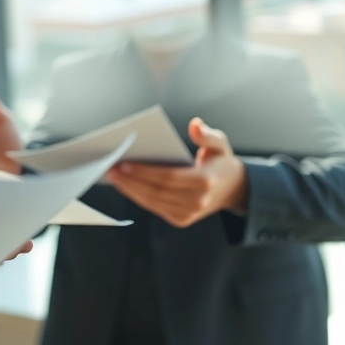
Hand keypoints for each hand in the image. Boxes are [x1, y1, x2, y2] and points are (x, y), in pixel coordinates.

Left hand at [107, 118, 247, 228]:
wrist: (232, 189)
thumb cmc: (220, 162)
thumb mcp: (220, 144)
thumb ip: (207, 135)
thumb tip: (194, 125)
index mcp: (205, 182)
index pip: (169, 178)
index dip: (145, 172)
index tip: (125, 164)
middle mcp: (197, 201)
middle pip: (156, 192)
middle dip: (131, 181)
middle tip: (112, 169)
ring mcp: (188, 214)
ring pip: (152, 202)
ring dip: (130, 190)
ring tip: (114, 176)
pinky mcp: (181, 220)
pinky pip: (155, 207)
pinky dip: (138, 197)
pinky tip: (126, 186)